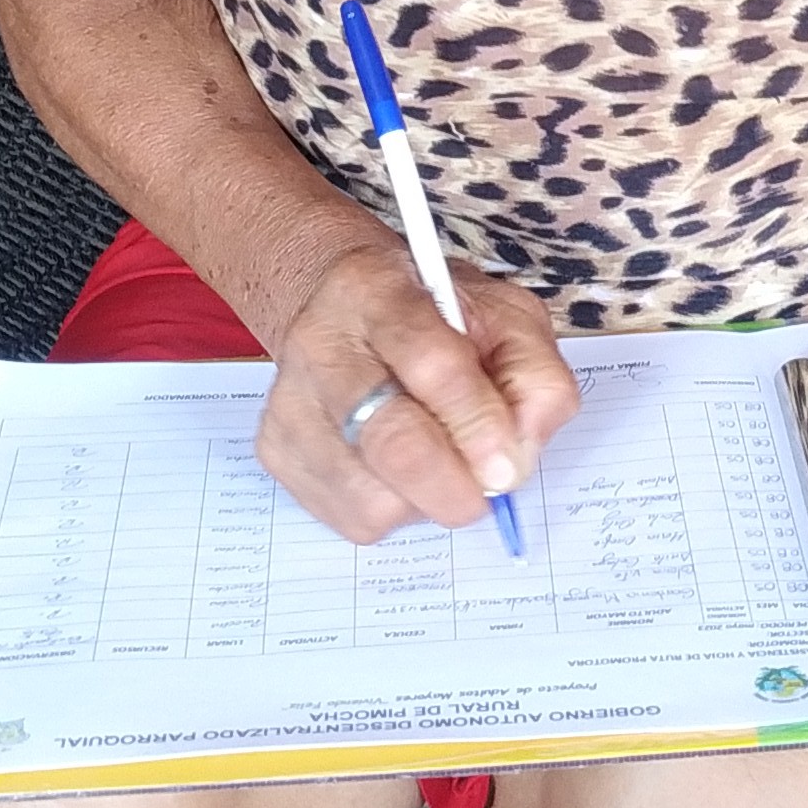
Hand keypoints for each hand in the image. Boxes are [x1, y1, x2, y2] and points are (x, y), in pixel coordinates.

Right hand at [255, 233, 580, 541]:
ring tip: (437, 463)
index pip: (430, 362)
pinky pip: (348, 517)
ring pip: (368, 494)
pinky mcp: (275, 449)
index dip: (477, 422)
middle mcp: (321, 343)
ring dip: (423, 500)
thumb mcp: (502, 315)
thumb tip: (518, 455)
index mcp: (378, 290)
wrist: (339, 305)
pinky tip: (398, 471)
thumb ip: (532, 374)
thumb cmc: (434, 316)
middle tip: (482, 492)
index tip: (507, 465)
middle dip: (451, 485)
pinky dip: (392, 509)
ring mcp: (290, 401)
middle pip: (388, 439)